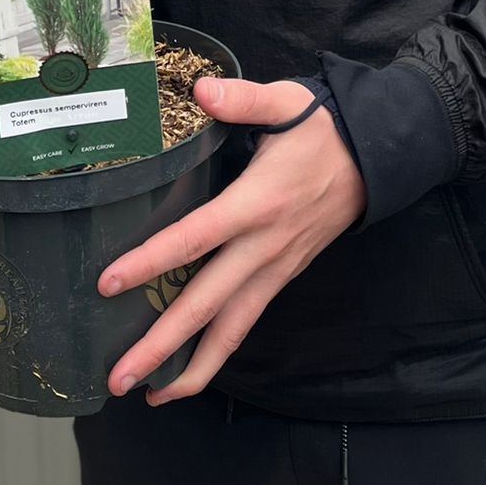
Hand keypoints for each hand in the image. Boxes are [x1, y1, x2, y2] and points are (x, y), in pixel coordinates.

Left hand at [99, 77, 366, 403]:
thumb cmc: (323, 128)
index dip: (152, 262)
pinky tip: (190, 370)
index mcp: (257, 203)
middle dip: (162, 345)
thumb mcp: (286, 101)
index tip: (109, 283)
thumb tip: (200, 89)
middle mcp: (263, 247)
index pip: (195, 239)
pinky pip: (246, 323)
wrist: (376, 158)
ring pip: (231, 330)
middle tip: (119, 377)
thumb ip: (242, 98)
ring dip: (191, 369)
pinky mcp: (283, 277)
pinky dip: (218, 352)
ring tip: (149, 395)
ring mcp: (275, 268)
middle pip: (207, 305)